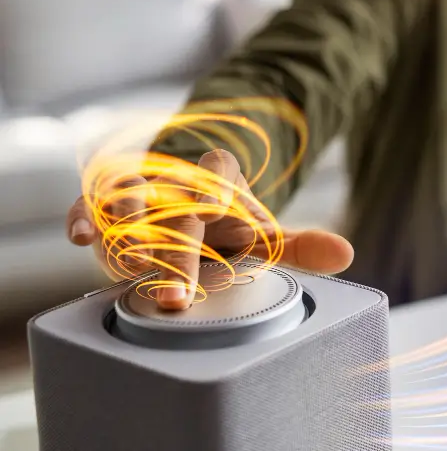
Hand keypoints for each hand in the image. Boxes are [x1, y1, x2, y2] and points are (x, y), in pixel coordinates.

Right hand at [66, 149, 353, 309]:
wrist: (183, 196)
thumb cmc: (225, 224)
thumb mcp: (261, 234)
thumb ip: (300, 245)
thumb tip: (347, 253)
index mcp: (220, 180)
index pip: (221, 172)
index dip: (217, 185)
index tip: (216, 206)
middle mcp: (177, 182)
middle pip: (173, 207)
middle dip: (173, 250)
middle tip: (176, 293)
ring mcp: (139, 191)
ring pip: (127, 199)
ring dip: (125, 231)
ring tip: (128, 266)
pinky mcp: (105, 204)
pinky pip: (88, 204)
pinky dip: (82, 215)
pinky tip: (79, 235)